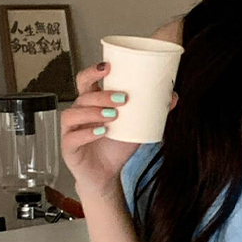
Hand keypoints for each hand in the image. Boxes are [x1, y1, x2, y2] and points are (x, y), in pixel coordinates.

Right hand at [60, 62, 177, 199]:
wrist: (107, 174)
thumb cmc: (117, 146)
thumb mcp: (137, 127)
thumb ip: (152, 111)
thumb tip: (173, 96)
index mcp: (93, 103)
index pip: (86, 81)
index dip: (93, 72)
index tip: (108, 66)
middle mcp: (79, 113)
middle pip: (82, 96)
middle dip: (102, 95)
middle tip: (123, 98)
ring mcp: (71, 130)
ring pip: (73, 114)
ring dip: (93, 112)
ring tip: (114, 116)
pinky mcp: (68, 148)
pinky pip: (72, 137)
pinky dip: (86, 133)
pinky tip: (101, 132)